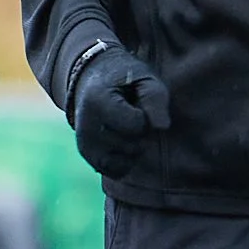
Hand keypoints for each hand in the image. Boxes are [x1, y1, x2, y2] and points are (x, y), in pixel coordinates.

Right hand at [71, 44, 169, 177]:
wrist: (91, 79)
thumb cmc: (124, 79)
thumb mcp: (143, 78)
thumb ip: (155, 98)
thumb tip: (162, 127)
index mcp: (97, 103)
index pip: (138, 125)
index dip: (145, 115)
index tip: (135, 101)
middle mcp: (87, 128)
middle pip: (134, 145)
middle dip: (141, 131)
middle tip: (129, 111)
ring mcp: (86, 146)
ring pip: (128, 159)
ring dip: (135, 145)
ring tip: (123, 123)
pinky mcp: (89, 157)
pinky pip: (118, 170)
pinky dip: (127, 159)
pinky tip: (123, 140)